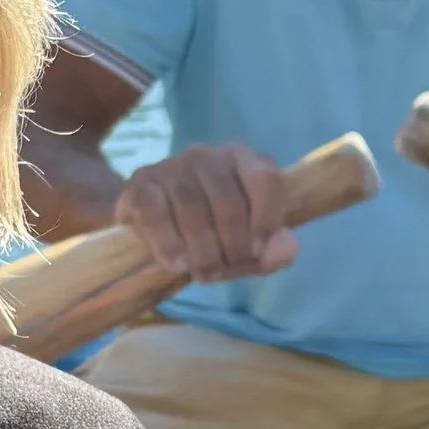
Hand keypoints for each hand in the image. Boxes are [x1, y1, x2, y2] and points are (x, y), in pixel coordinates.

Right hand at [117, 144, 297, 283]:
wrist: (152, 227)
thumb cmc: (211, 234)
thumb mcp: (248, 247)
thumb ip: (272, 250)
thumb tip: (287, 250)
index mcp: (243, 159)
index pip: (265, 179)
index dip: (266, 220)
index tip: (258, 252)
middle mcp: (207, 155)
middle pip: (229, 203)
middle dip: (232, 247)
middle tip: (227, 272)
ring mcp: (172, 166)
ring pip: (193, 209)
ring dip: (202, 252)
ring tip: (204, 273)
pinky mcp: (140, 184)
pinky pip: (156, 213)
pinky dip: (169, 244)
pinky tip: (177, 265)